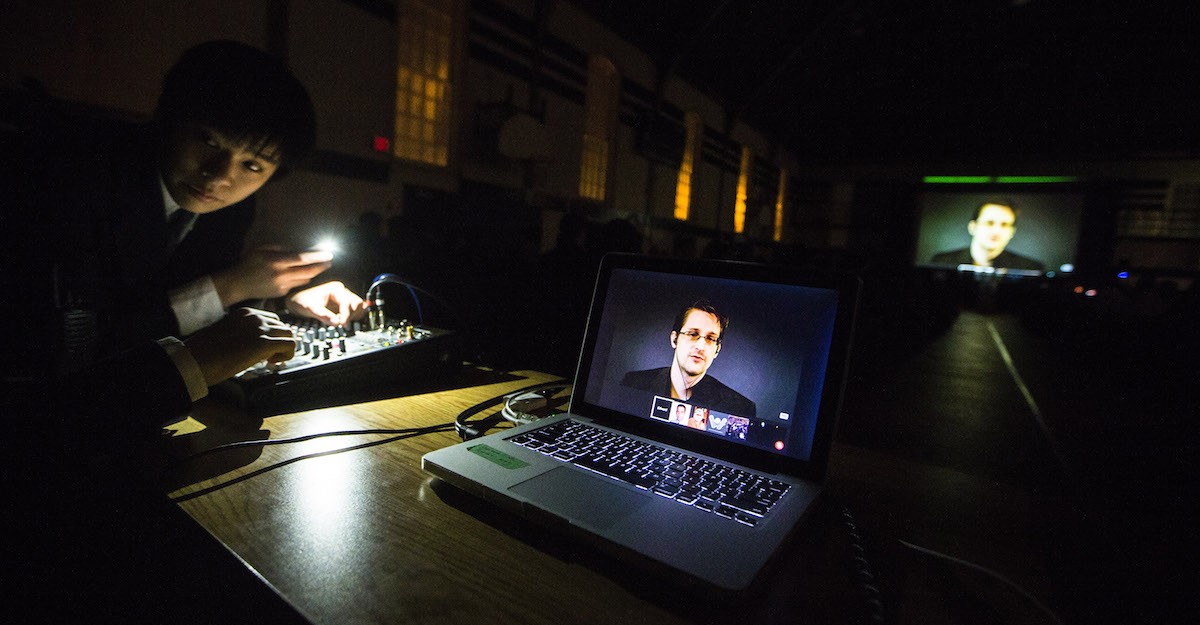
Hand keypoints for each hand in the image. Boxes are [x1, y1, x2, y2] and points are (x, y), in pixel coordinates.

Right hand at [184, 308, 296, 385]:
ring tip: (269, 360)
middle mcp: (254, 317)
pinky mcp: (263, 343)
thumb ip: (242, 333)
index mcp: (244, 313)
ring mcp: (260, 329)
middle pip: (281, 326)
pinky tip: (272, 363)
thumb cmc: (205, 352)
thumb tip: (254, 343)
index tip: (262, 349)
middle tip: (267, 357)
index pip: (270, 319)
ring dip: (283, 348)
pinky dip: (286, 355)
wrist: (195, 360)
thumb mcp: (226, 333)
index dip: (270, 335)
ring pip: (288, 334)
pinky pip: (290, 345)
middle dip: (277, 342)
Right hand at [210, 245, 332, 306]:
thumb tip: (297, 250)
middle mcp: (281, 275)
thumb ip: (280, 249)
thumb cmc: (249, 263)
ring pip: (304, 280)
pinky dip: (300, 279)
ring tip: (319, 267)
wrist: (238, 284)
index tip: (328, 254)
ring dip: (312, 273)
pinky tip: (300, 274)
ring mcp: (282, 286)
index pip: (301, 259)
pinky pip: (295, 285)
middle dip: (321, 267)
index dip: (316, 257)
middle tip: (330, 262)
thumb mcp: (262, 249)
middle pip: (308, 272)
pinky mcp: (281, 294)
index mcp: (276, 262)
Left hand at [286, 281, 367, 325]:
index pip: (348, 302)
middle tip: (342, 324)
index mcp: (336, 289)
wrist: (297, 301)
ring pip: (358, 307)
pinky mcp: (343, 306)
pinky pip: (355, 311)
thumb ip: (324, 315)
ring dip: (353, 316)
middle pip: (357, 303)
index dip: (346, 314)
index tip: (342, 324)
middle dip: (351, 315)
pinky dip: (353, 317)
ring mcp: (344, 299)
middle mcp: (342, 292)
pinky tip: (343, 321)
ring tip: (342, 322)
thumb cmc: (302, 300)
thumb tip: (336, 323)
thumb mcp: (311, 308)